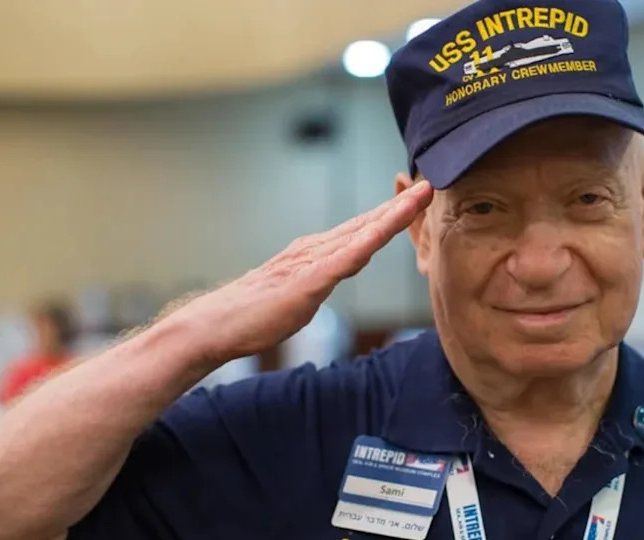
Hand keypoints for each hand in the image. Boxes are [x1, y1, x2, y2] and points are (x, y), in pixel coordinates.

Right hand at [159, 177, 432, 366]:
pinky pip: (346, 258)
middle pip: (367, 223)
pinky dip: (370, 240)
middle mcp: (316, 250)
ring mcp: (312, 263)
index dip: (390, 214)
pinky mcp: (308, 282)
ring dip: (393, 214)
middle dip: (400, 205)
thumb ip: (320, 279)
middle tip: (428, 184)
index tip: (416, 199)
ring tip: (420, 195)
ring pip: (362, 233)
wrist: (215, 325)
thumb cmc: (252, 315)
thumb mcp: (298, 295)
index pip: (361, 230)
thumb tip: (342, 267)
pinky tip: (388, 229)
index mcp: (314, 254)